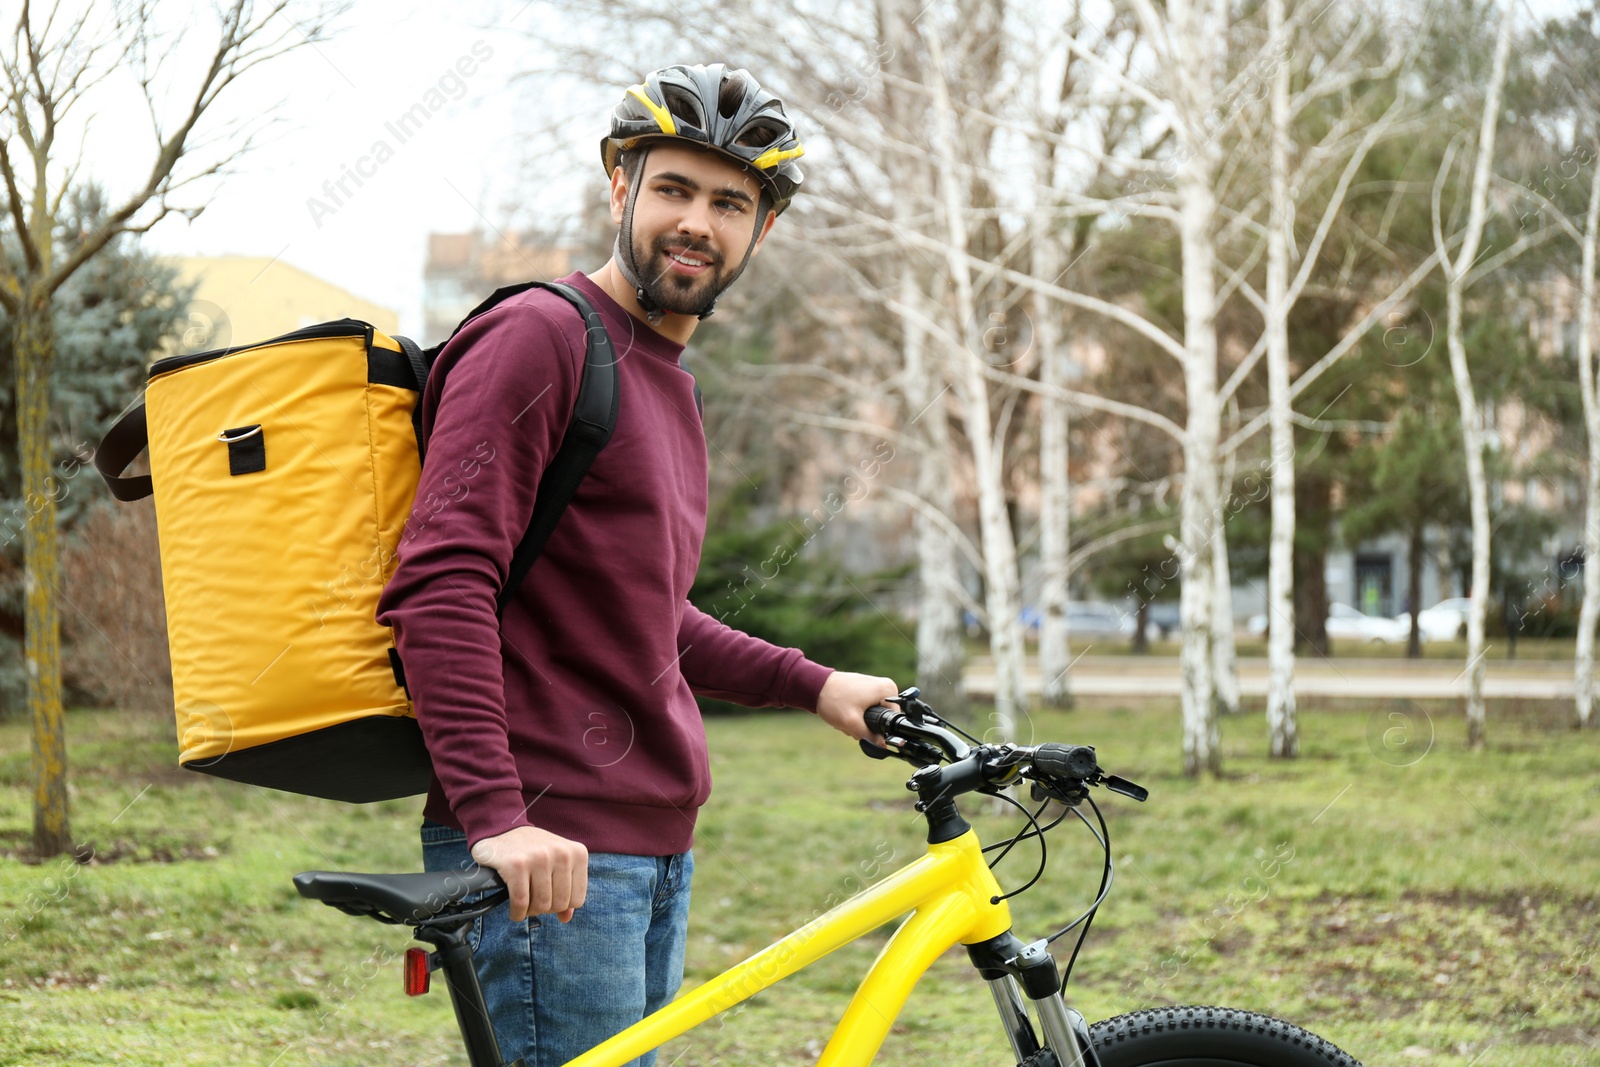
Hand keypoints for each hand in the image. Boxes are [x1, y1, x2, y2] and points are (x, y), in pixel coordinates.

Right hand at [470, 825, 588, 922]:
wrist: (502, 830)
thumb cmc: (533, 851)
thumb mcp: (557, 863)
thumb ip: (567, 889)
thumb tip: (566, 917)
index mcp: (577, 853)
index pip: (577, 900)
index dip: (562, 905)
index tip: (549, 899)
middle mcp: (561, 853)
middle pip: (559, 904)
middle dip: (545, 909)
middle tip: (534, 901)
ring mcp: (539, 858)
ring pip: (541, 905)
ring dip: (530, 911)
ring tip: (524, 904)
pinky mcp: (517, 865)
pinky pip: (520, 903)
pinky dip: (517, 913)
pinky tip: (515, 911)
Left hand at [815, 671, 899, 743]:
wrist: (815, 686)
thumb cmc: (833, 700)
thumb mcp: (852, 723)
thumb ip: (869, 737)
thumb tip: (881, 746)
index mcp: (888, 690)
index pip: (892, 719)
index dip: (877, 730)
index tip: (860, 727)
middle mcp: (885, 686)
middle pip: (882, 718)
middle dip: (865, 725)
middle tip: (850, 721)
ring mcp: (875, 686)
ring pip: (873, 714)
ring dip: (859, 721)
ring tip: (845, 715)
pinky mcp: (866, 688)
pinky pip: (866, 708)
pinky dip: (855, 713)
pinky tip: (844, 711)